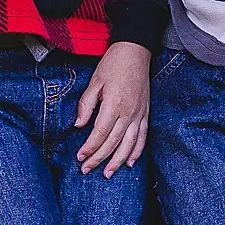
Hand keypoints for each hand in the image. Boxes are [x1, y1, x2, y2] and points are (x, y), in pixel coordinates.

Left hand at [75, 41, 151, 176]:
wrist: (135, 51)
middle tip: (87, 170)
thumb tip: (79, 125)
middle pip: (113, 142)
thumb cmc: (113, 64)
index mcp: (114, 104)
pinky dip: (137, 151)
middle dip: (99, 159)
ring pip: (129, 144)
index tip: (80, 157)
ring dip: (118, 161)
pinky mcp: (145, 113)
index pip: (100, 133)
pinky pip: (143, 137)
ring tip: (108, 174)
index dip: (89, 148)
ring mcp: (139, 114)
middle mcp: (129, 112)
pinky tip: (130, 162)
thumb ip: (86, 105)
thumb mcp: (95, 82)